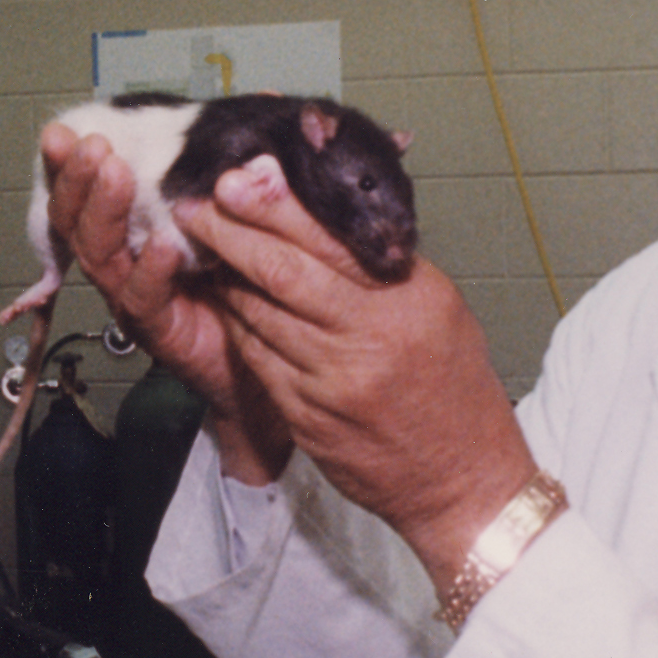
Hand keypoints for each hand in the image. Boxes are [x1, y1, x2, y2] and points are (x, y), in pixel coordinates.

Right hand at [41, 124, 289, 481]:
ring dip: (104, 211)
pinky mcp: (162, 329)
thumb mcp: (255, 206)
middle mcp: (127, 259)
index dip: (74, 160)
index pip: (91, 188)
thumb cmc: (262, 278)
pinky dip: (150, 269)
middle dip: (77, 178)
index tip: (68, 127)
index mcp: (138, 224)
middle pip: (79, 219)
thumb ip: (248, 157)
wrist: (285, 358)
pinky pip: (143, 299)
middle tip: (88, 145)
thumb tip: (267, 97)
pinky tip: (161, 245)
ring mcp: (138, 295)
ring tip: (113, 173)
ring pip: (100, 254)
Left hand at [176, 156, 539, 586]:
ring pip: (258, 314)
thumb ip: (384, 267)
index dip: (274, 207)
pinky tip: (228, 305)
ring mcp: (332, 381)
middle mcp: (369, 337)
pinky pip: (258, 359)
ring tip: (203, 249)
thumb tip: (326, 216)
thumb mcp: (440, 311)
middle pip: (281, 272)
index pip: (329, 240)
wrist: (463, 481)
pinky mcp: (307, 417)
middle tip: (195, 205)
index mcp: (407, 300)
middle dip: (229, 233)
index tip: (237, 177)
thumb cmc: (456, 389)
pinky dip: (239, 326)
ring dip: (226, 278)